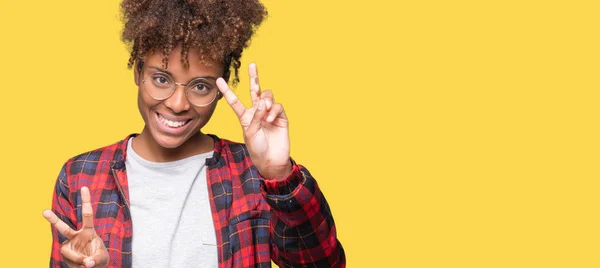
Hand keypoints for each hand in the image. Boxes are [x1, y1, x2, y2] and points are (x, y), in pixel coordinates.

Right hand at [43, 187, 108, 267]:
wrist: (94, 267)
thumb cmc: (99, 258)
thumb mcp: (102, 258)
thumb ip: (96, 259)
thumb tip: (87, 263)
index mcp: (89, 231)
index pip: (87, 215)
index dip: (86, 201)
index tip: (84, 187)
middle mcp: (77, 236)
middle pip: (64, 228)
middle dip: (53, 220)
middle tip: (44, 212)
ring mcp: (69, 245)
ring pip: (67, 251)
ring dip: (77, 258)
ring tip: (86, 263)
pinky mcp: (65, 253)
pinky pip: (68, 259)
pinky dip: (76, 265)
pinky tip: (81, 265)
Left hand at [216, 63, 291, 179]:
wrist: (271, 161)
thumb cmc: (257, 149)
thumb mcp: (250, 133)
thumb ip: (255, 117)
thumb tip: (263, 102)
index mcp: (245, 117)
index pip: (235, 101)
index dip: (227, 91)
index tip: (218, 80)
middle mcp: (257, 112)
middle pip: (255, 90)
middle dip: (254, 77)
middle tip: (252, 64)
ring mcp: (269, 114)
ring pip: (267, 96)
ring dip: (265, 101)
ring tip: (264, 109)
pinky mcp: (281, 118)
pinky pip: (277, 106)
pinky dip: (273, 110)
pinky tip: (270, 119)